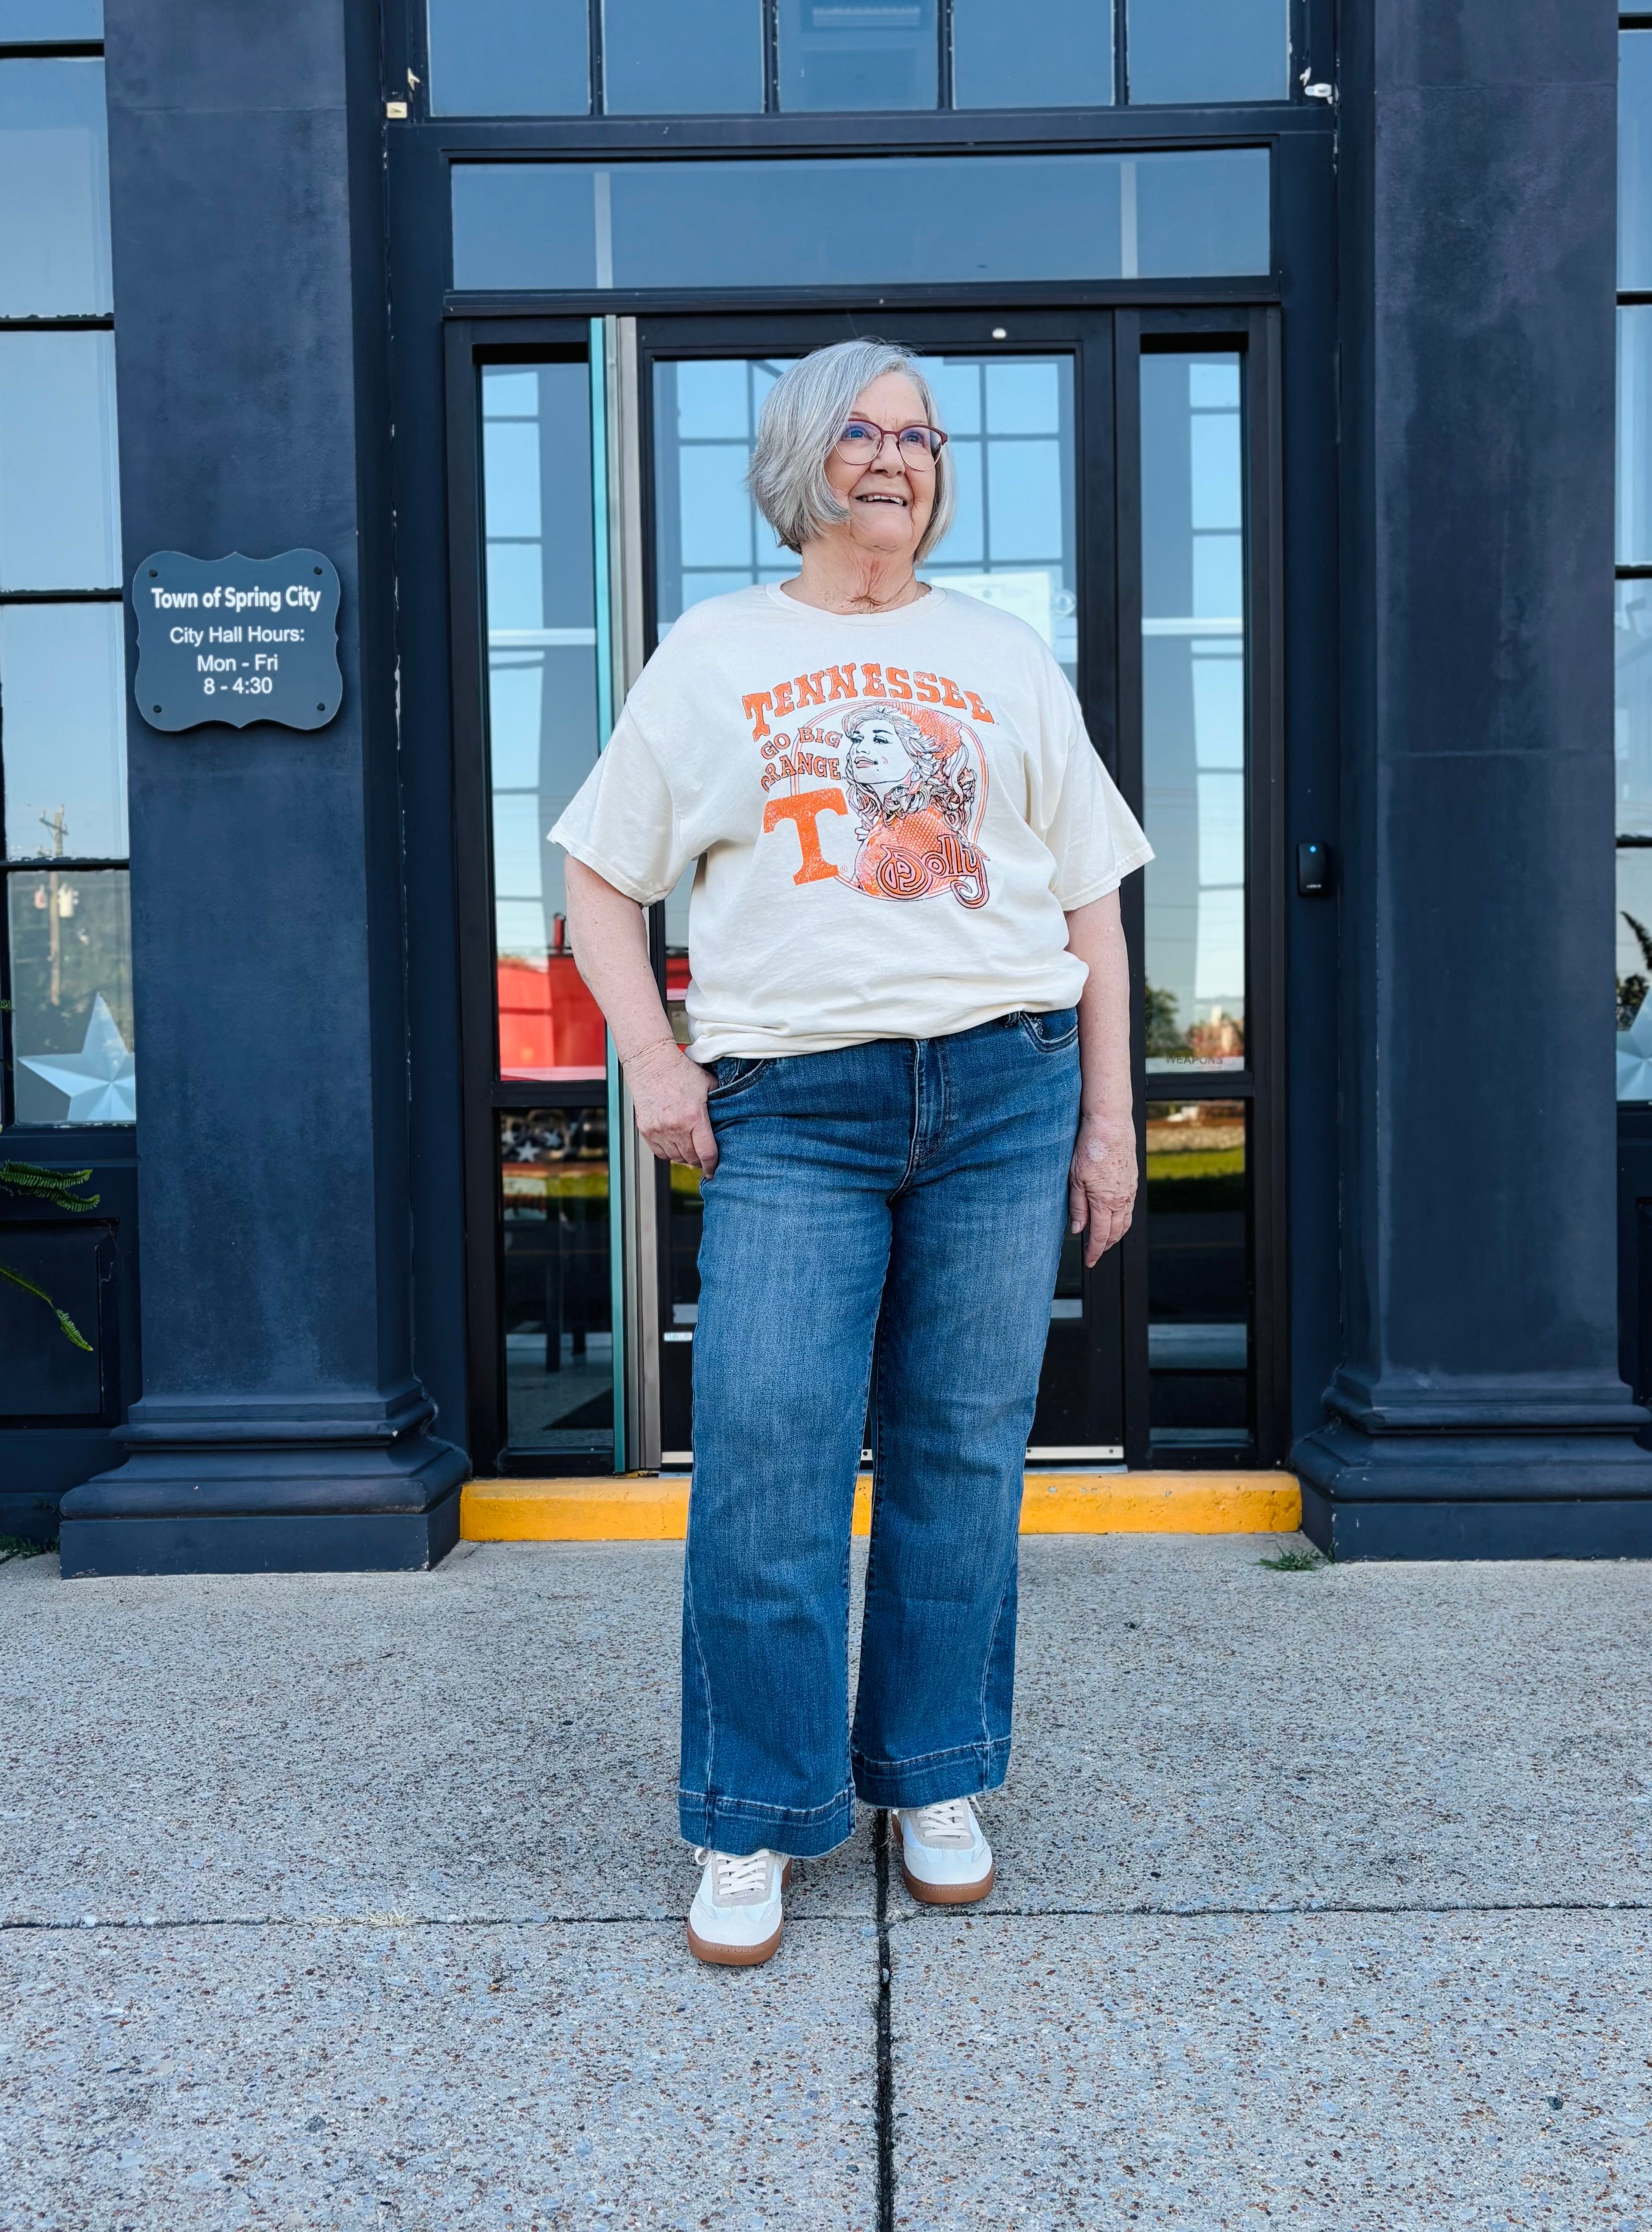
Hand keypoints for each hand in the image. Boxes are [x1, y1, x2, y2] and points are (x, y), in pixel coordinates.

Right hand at [623, 1039, 717, 1175]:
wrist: (651, 1064)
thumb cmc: (681, 1072)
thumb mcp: (709, 1085)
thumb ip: (720, 1104)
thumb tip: (731, 1119)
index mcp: (694, 1117)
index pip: (707, 1153)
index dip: (712, 1166)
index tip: (714, 1171)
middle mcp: (676, 1126)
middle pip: (691, 1158)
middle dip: (699, 1161)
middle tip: (703, 1157)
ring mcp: (659, 1130)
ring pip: (675, 1157)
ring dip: (684, 1157)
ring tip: (689, 1148)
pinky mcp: (646, 1130)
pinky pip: (660, 1153)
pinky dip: (669, 1152)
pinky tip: (675, 1143)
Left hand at [1068, 1112, 1135, 1266]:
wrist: (1111, 1123)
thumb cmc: (1090, 1147)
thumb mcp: (1075, 1179)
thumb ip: (1077, 1207)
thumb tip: (1077, 1230)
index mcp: (1105, 1201)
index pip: (1100, 1236)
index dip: (1094, 1252)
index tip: (1089, 1261)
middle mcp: (1122, 1199)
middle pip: (1116, 1232)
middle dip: (1105, 1246)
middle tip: (1095, 1254)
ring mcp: (1130, 1190)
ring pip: (1125, 1221)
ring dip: (1115, 1235)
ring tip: (1104, 1240)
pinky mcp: (1133, 1181)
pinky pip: (1130, 1208)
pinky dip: (1122, 1219)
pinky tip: (1114, 1217)